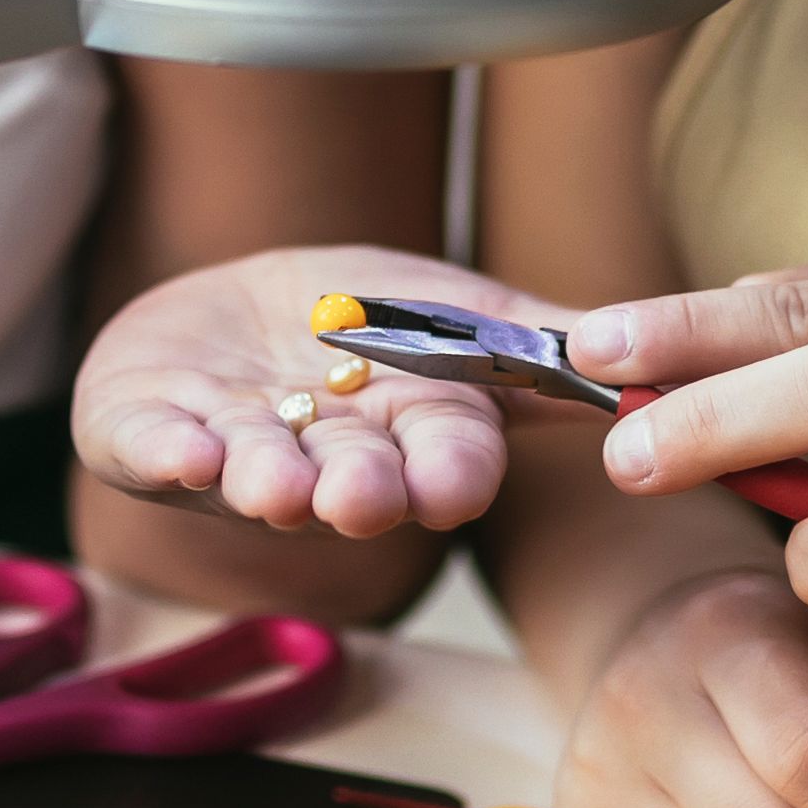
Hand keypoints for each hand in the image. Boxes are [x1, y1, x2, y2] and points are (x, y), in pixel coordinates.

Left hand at [73, 245, 530, 536]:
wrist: (221, 315)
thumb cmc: (355, 318)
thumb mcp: (456, 310)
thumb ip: (537, 341)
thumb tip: (658, 367)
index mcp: (409, 432)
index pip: (444, 461)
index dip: (447, 474)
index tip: (453, 485)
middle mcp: (327, 457)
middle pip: (354, 481)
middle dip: (358, 490)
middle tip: (356, 497)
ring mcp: (235, 450)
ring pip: (256, 475)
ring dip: (265, 481)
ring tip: (272, 483)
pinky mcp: (149, 434)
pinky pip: (152, 448)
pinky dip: (165, 450)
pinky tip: (181, 449)